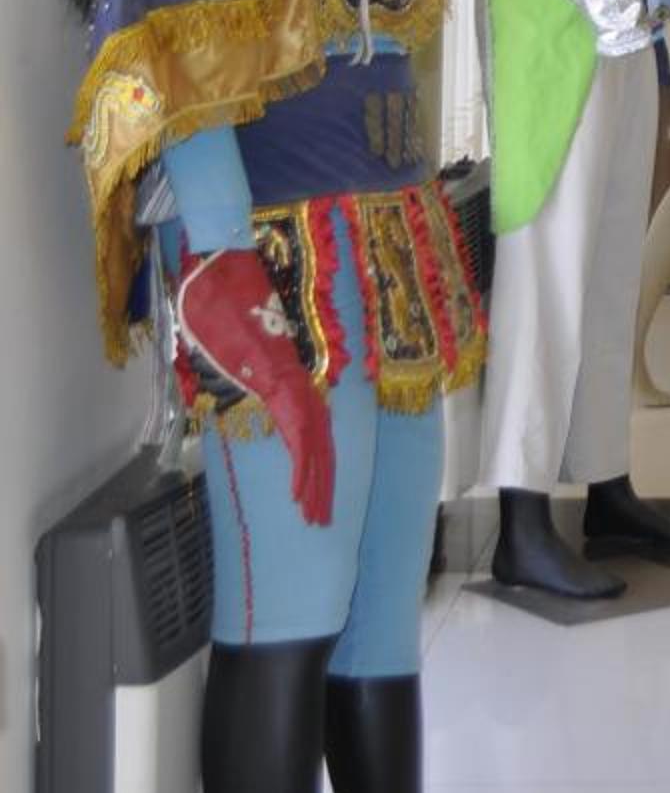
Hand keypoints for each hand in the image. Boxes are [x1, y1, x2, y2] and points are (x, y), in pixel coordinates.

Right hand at [178, 246, 335, 525]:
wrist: (226, 272)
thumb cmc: (226, 301)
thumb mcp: (233, 347)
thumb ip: (240, 373)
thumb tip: (230, 391)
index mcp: (287, 377)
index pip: (309, 429)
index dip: (314, 464)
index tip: (314, 495)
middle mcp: (297, 382)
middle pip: (319, 443)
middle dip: (320, 483)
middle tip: (320, 520)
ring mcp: (292, 382)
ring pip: (315, 444)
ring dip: (315, 483)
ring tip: (314, 518)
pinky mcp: (283, 381)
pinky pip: (301, 431)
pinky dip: (304, 464)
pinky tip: (301, 493)